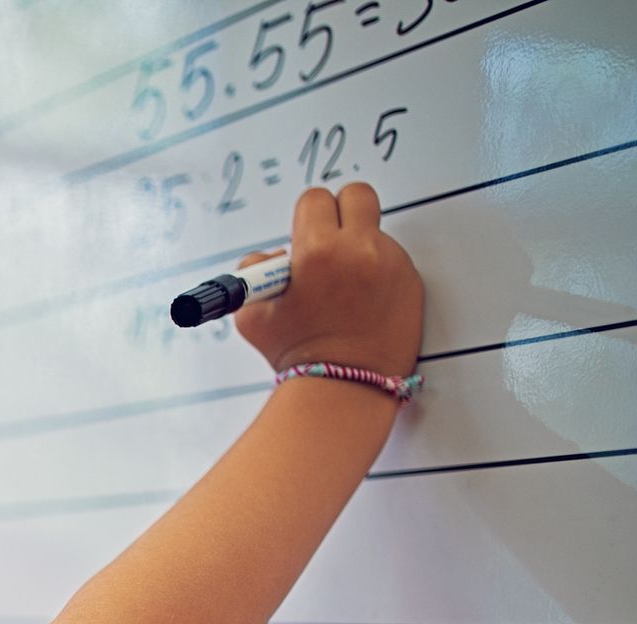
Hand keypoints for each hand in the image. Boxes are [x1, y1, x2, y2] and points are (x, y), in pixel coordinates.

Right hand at [235, 183, 423, 375]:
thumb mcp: (253, 313)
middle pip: (358, 194)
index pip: (316, 198)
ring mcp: (391, 264)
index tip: (305, 233)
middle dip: (342, 210)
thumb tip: (274, 255)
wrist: (343, 386)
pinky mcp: (411, 282)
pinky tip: (363, 302)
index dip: (308, 215)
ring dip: (359, 248)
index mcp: (318, 251)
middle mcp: (360, 250)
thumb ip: (256, 271)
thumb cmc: (299, 354)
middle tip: (332, 237)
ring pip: (376, 232)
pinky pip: (392, 261)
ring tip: (344, 287)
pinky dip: (378, 273)